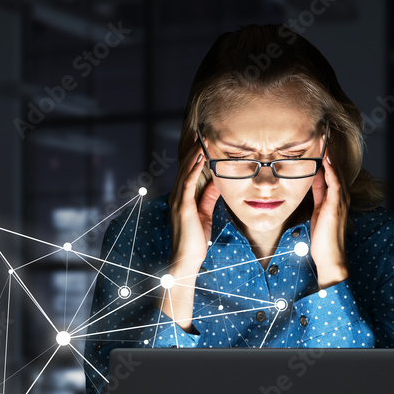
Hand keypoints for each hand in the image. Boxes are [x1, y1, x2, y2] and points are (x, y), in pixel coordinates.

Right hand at [167, 135, 220, 275]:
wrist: (187, 259)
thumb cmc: (195, 240)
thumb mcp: (205, 214)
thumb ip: (209, 198)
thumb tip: (217, 182)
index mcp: (180, 199)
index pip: (186, 173)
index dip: (192, 158)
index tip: (200, 143)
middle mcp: (176, 197)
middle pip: (183, 169)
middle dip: (191, 151)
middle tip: (199, 134)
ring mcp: (178, 201)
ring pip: (185, 172)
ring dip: (193, 155)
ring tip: (201, 140)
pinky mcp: (183, 206)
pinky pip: (188, 183)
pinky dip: (194, 168)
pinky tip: (201, 158)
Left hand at [310, 154, 349, 287]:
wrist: (330, 257)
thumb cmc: (323, 237)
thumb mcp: (317, 210)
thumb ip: (317, 195)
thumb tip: (312, 179)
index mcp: (335, 198)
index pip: (332, 173)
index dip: (327, 158)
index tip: (321, 143)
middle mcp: (340, 197)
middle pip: (337, 169)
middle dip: (331, 152)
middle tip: (325, 134)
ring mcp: (340, 201)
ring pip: (337, 174)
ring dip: (332, 157)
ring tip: (326, 141)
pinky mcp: (335, 207)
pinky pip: (334, 185)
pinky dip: (331, 172)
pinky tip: (326, 161)